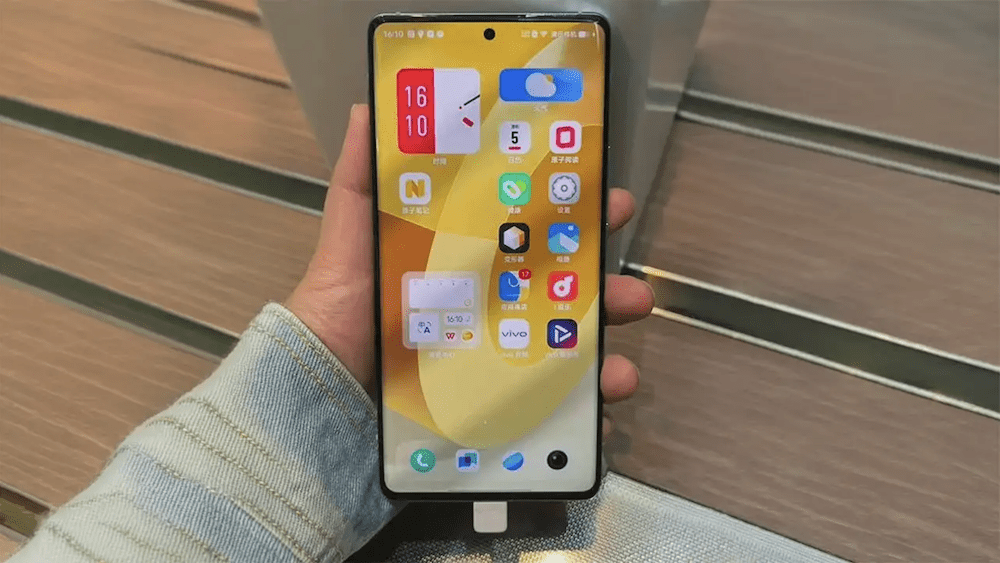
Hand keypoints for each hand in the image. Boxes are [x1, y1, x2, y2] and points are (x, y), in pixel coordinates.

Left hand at [286, 104, 653, 435]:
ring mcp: (496, 364)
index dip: (579, 219)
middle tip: (633, 295)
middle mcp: (492, 312)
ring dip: (608, 362)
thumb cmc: (340, 308)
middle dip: (611, 294)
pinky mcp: (492, 411)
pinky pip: (548, 415)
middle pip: (568, 299)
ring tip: (619, 371)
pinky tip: (595, 415)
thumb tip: (367, 110)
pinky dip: (580, 417)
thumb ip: (362, 179)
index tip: (610, 201)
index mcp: (470, 266)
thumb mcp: (351, 236)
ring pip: (570, 359)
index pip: (537, 237)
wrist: (322, 389)